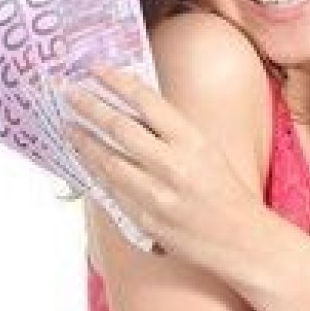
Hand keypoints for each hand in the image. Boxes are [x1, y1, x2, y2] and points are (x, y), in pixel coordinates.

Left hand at [62, 66, 258, 263]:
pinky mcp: (144, 219)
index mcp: (193, 141)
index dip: (117, 82)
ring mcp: (156, 194)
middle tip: (69, 92)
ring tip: (69, 126)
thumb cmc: (228, 193)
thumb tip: (135, 112)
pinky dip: (97, 172)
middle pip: (120, 127)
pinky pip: (112, 190)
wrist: (240, 240)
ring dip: (84, 141)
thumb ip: (173, 133)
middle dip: (90, 106)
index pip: (147, 101)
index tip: (96, 70)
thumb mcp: (208, 151)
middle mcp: (173, 165)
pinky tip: (87, 161)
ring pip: (108, 160)